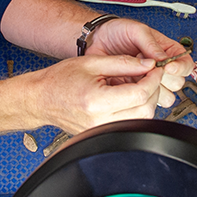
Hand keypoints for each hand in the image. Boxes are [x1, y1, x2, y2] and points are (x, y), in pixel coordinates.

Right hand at [26, 55, 165, 132]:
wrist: (40, 99)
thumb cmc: (59, 80)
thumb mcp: (92, 62)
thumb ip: (123, 62)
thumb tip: (149, 63)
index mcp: (97, 101)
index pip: (140, 94)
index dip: (153, 79)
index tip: (155, 69)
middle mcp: (100, 120)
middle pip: (145, 110)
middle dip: (153, 90)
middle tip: (150, 75)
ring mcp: (101, 130)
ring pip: (141, 120)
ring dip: (146, 101)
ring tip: (139, 84)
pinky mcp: (103, 134)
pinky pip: (129, 123)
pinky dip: (136, 110)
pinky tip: (129, 97)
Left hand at [82, 17, 189, 100]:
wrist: (96, 41)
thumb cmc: (116, 32)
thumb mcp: (135, 30)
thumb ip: (150, 43)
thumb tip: (163, 59)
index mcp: (168, 51)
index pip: (187, 64)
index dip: (180, 68)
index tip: (167, 67)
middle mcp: (162, 68)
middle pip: (178, 83)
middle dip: (164, 78)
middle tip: (147, 68)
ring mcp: (149, 81)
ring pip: (166, 97)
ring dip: (153, 89)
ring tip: (137, 76)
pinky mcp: (136, 91)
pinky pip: (147, 102)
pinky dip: (141, 96)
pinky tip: (130, 84)